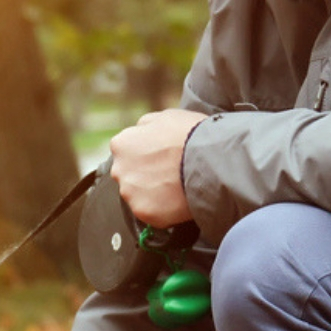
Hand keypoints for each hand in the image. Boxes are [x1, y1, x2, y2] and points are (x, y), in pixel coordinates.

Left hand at [109, 109, 207, 227]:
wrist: (210, 159)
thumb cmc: (192, 134)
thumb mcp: (166, 117)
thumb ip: (146, 127)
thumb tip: (141, 133)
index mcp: (122, 144)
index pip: (126, 154)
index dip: (146, 157)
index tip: (160, 160)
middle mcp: (119, 170)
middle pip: (129, 177)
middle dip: (146, 177)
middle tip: (169, 175)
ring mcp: (130, 193)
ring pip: (139, 197)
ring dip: (154, 194)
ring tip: (177, 188)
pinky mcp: (144, 212)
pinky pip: (152, 214)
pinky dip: (164, 210)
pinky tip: (179, 200)